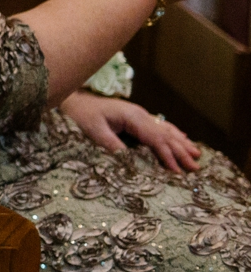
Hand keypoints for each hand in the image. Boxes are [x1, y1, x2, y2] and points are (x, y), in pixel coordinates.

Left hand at [60, 91, 200, 173]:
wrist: (73, 100)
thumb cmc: (81, 115)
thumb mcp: (93, 131)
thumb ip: (112, 144)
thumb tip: (130, 161)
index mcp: (132, 117)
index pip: (156, 139)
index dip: (168, 155)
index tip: (178, 171)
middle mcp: (140, 115)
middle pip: (166, 134)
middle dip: (181, 151)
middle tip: (196, 167)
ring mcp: (139, 115)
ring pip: (166, 130)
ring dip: (182, 142)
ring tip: (197, 154)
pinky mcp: (135, 117)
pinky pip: (159, 126)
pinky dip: (173, 133)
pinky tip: (183, 138)